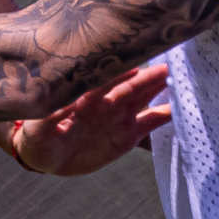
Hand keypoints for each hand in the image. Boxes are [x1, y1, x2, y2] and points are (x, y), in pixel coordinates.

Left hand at [12, 61, 169, 176]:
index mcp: (85, 94)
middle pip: (132, 85)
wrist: (46, 157)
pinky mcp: (127, 135)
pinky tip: (181, 109)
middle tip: (169, 68)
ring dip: (160, 89)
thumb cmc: (37, 135)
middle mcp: (106, 100)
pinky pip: (150, 123)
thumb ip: (50, 113)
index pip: (107, 77)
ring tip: (179, 81)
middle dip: (149, 76)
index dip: (122, 70)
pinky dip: (165, 116)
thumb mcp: (37, 126)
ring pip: (144, 98)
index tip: (137, 61)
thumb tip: (64, 101)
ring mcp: (119, 116)